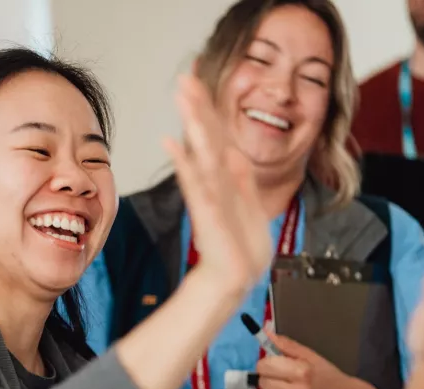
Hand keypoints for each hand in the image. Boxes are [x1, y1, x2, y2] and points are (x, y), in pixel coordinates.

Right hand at [162, 74, 269, 291]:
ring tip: (182, 96)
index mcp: (227, 177)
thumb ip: (241, 177)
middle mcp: (215, 181)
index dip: (209, 106)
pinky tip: (174, 144)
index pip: (218, 133)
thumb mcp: (249, 203)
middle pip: (206, 135)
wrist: (235, 278)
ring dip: (193, 122)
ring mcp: (209, 195)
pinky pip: (197, 184)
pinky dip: (186, 164)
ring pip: (202, 151)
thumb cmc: (239, 246)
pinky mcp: (207, 213)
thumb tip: (232, 150)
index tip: (199, 79)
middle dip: (197, 105)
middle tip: (184, 75)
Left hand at [255, 332, 378, 388]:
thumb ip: (288, 345)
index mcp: (302, 371)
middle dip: (269, 378)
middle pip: (263, 382)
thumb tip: (265, 332)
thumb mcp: (311, 356)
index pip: (264, 366)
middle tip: (281, 380)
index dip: (266, 364)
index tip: (274, 366)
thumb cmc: (328, 377)